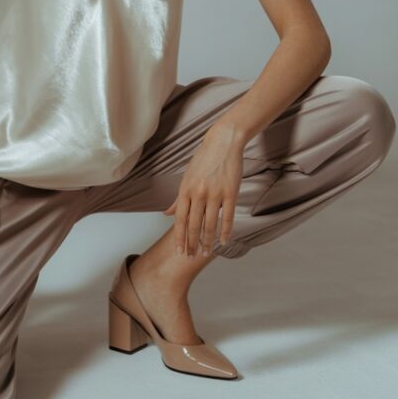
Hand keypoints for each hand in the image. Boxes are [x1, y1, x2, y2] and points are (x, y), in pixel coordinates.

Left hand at [162, 124, 244, 255]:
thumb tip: (167, 213)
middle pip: (193, 224)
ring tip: (206, 252)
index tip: (179, 250)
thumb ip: (178, 197)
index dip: (180, 237)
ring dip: (207, 241)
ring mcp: (215, 193)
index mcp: (185, 189)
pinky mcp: (230, 192)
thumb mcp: (187, 176)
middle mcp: (198, 193)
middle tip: (191, 257)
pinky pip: (228, 217)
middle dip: (192, 243)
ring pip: (210, 224)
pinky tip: (223, 241)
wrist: (223, 142)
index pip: (180, 219)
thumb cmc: (204, 159)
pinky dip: (225, 231)